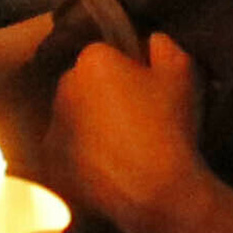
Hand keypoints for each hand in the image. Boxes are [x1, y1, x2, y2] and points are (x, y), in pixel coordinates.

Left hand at [44, 33, 205, 232]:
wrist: (154, 191)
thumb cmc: (169, 126)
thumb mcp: (181, 72)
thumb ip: (162, 45)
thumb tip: (148, 41)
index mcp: (94, 61)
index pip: (105, 54)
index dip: (127, 69)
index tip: (145, 89)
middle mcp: (64, 88)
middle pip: (83, 82)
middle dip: (101, 93)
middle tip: (134, 117)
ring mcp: (54, 128)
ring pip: (73, 116)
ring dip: (89, 123)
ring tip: (122, 146)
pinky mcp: (51, 163)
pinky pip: (67, 149)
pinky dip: (82, 154)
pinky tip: (109, 167)